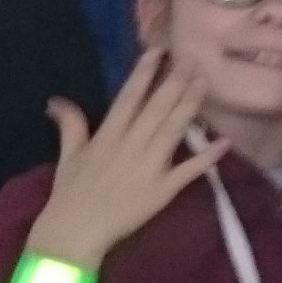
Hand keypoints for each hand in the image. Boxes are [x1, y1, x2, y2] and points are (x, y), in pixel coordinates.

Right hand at [21, 50, 226, 269]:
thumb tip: (57, 100)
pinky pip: (189, 170)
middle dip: (176, 82)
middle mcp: (131, 145)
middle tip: (193, 59)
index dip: (144, 73)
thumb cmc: (71, 193)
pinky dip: (207, 156)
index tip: (159, 51)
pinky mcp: (163, 189)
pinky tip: (224, 141)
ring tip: (205, 83)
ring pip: (173, 129)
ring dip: (190, 106)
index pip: (129, 97)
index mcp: (108, 135)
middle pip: (157, 108)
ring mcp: (149, 166)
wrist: (75, 231)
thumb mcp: (68, 155)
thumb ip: (70, 125)